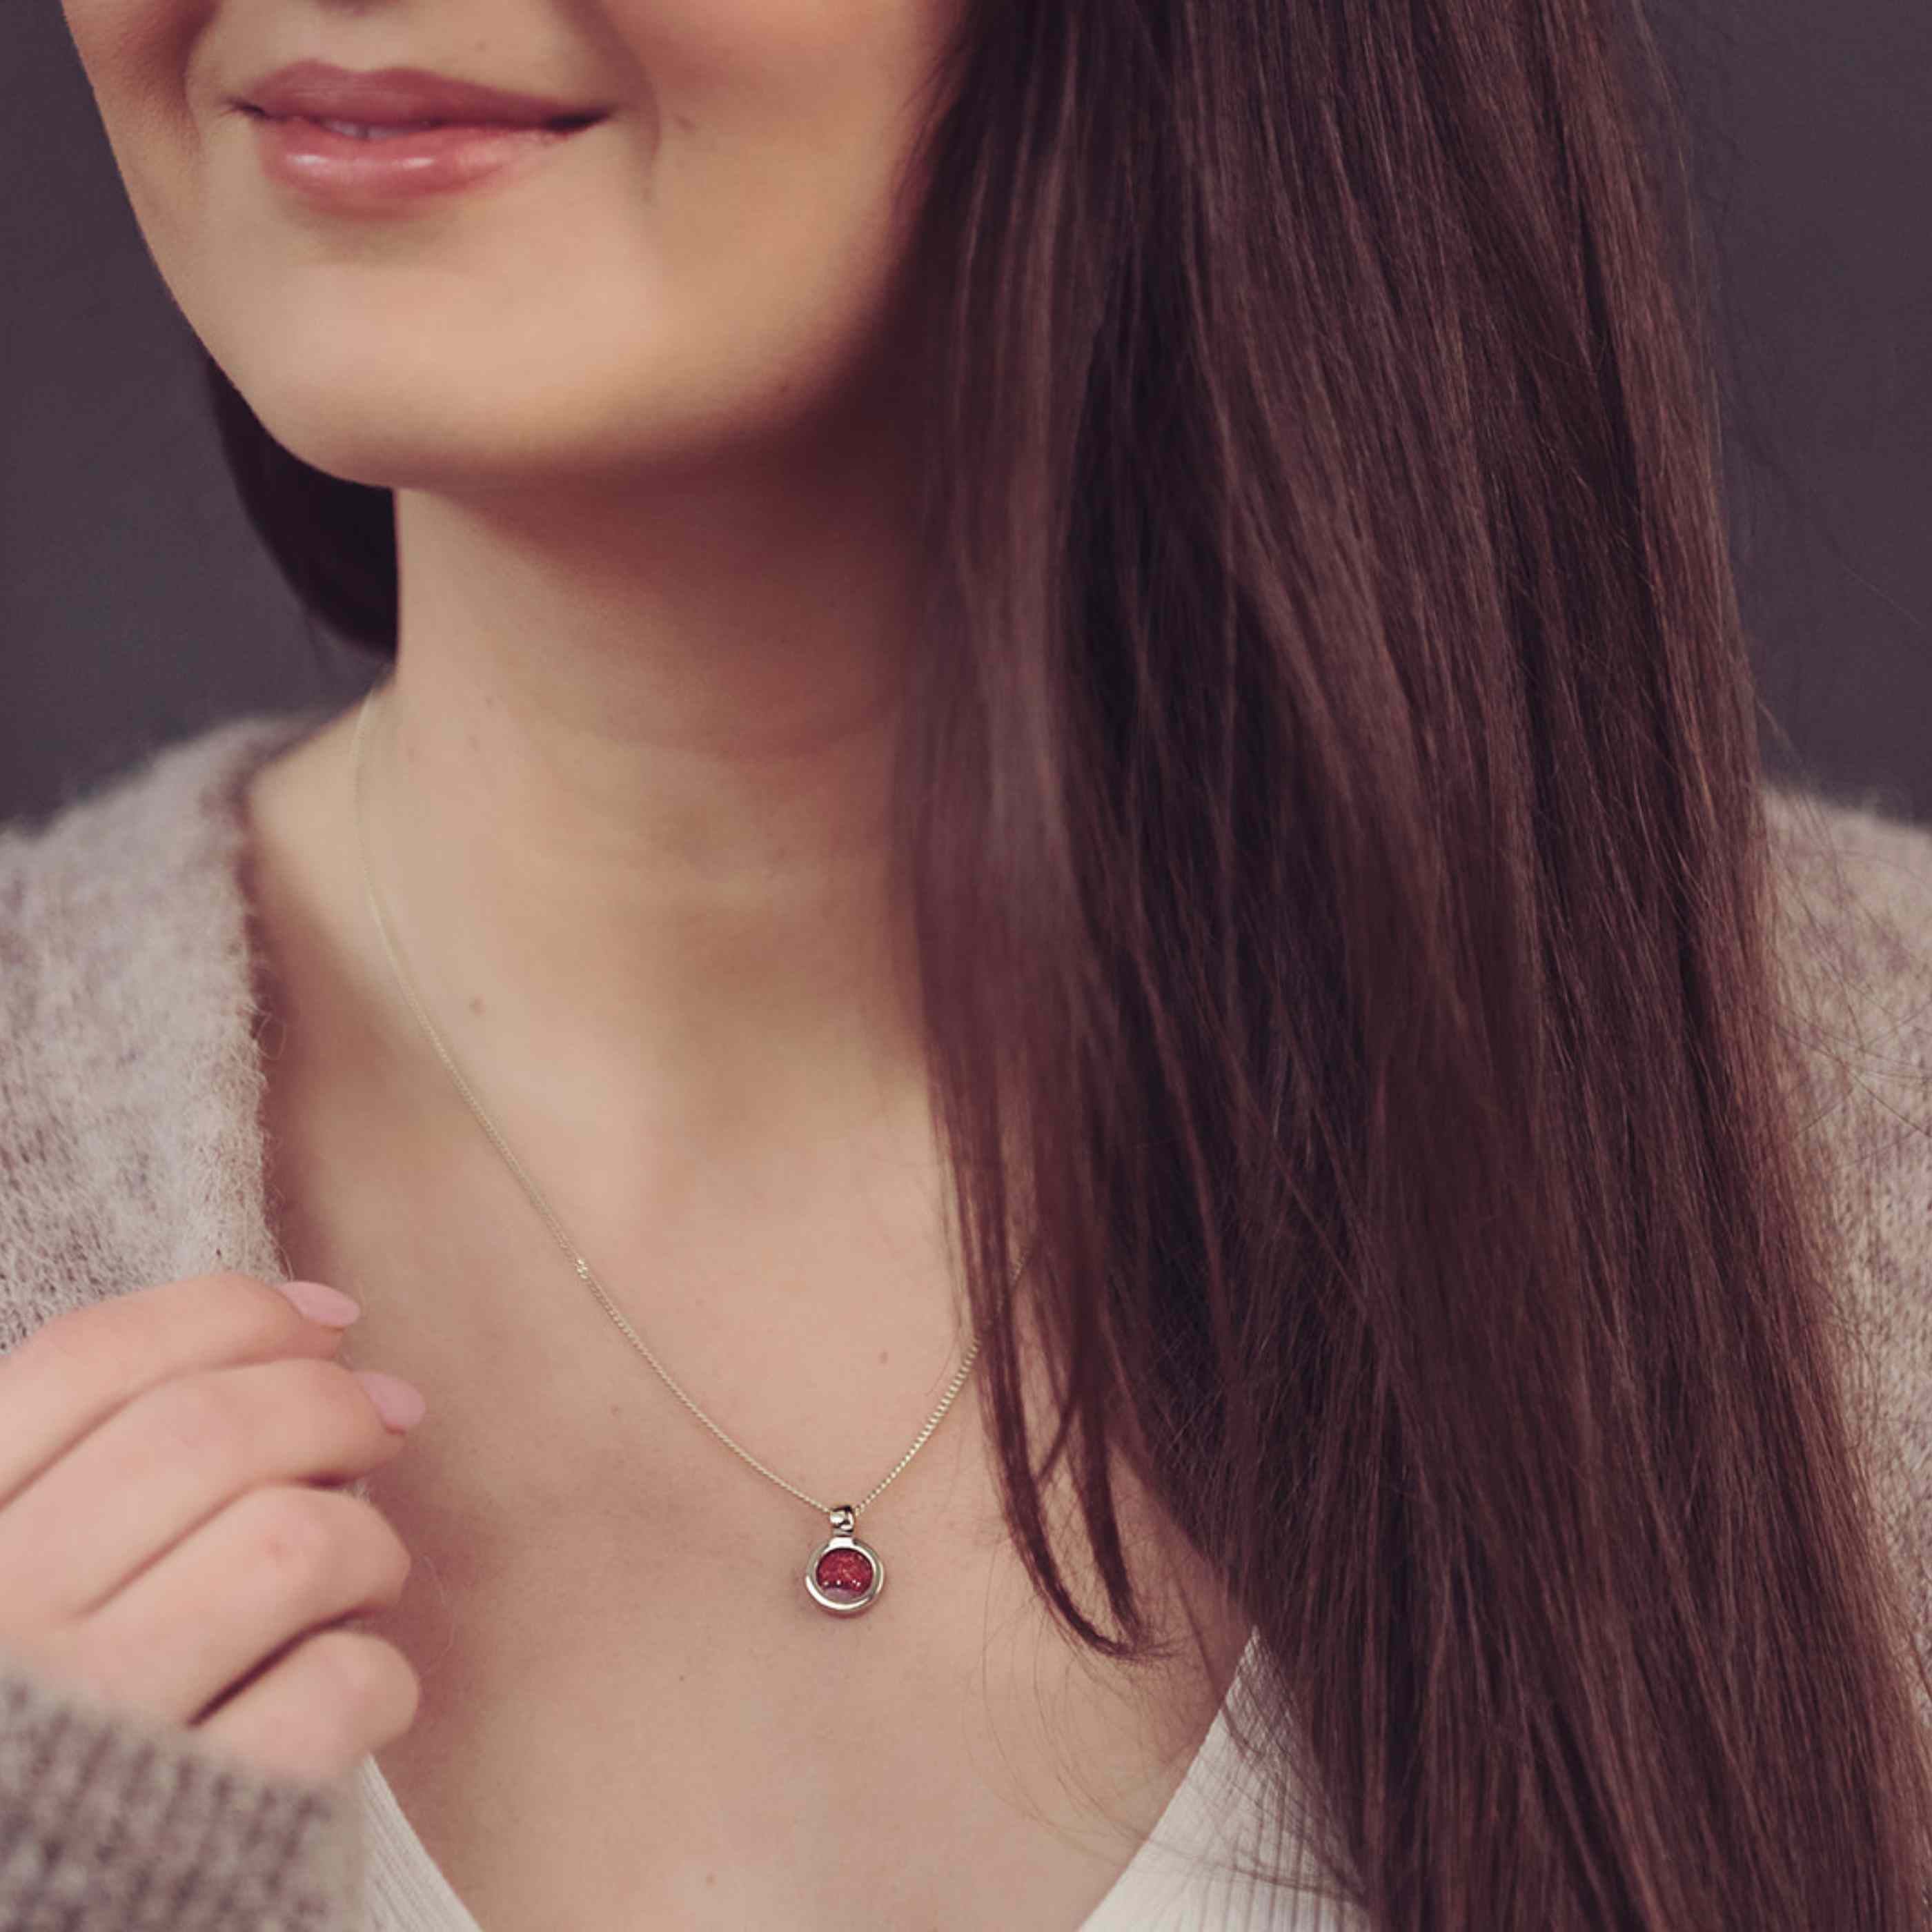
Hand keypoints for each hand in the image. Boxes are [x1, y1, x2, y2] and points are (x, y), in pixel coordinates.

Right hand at [0, 1271, 425, 1785]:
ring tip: (360, 1572)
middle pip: (208, 1433)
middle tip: (383, 1420)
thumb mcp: (20, 1561)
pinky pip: (336, 1690)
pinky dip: (375, 1672)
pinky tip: (348, 1678)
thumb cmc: (40, 1706)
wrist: (23, 1904)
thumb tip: (325, 1318)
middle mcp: (6, 1622)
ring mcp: (98, 1723)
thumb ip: (105, 1451)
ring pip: (294, 1544)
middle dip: (331, 1402)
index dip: (235, 1315)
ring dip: (366, 1540)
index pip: (89, 1361)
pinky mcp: (195, 1828)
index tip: (329, 1320)